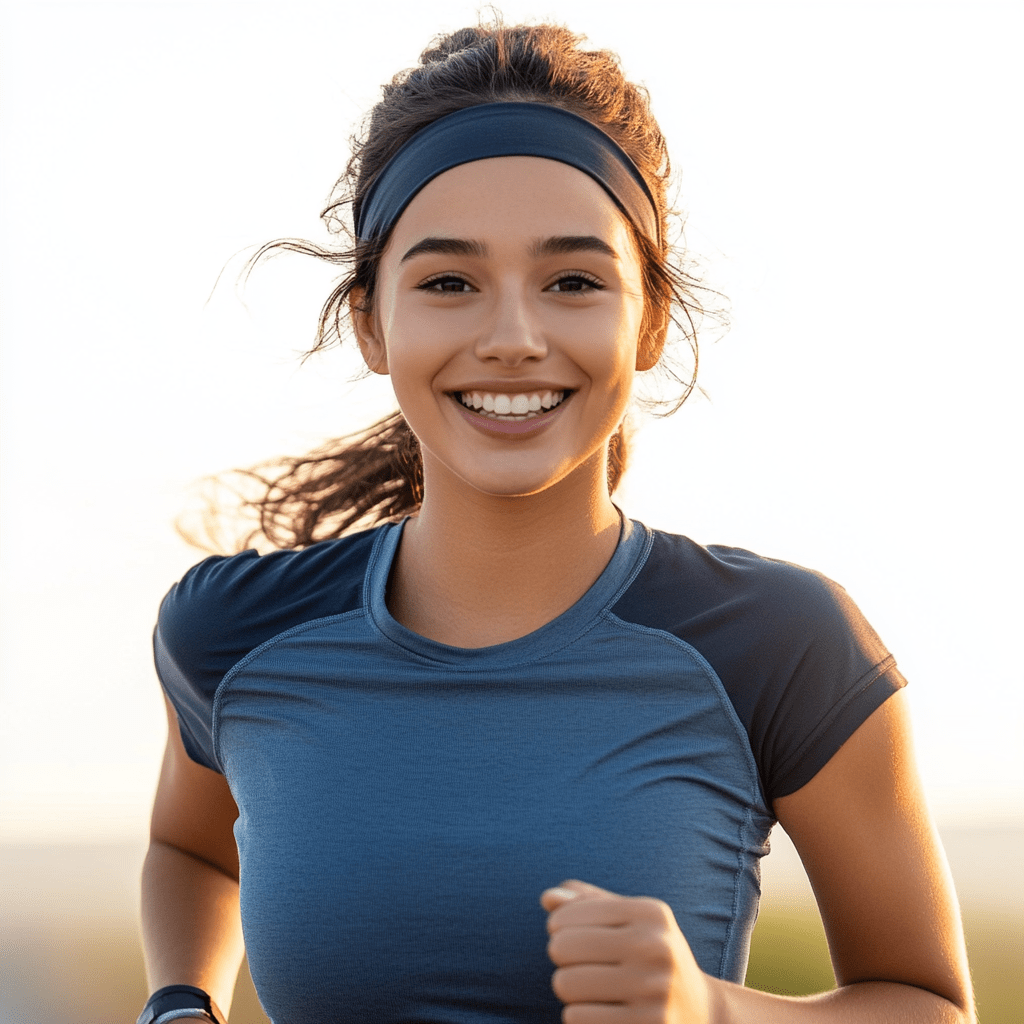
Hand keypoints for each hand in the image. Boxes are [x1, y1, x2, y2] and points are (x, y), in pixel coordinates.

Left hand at [541, 880, 711, 1023]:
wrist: (702, 1012)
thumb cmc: (651, 956)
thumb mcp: (630, 920)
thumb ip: (586, 902)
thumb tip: (547, 898)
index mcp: (650, 913)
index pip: (566, 915)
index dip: (559, 929)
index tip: (574, 936)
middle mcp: (656, 947)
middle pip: (561, 947)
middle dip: (562, 959)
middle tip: (582, 965)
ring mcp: (653, 991)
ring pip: (565, 984)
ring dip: (569, 990)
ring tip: (592, 989)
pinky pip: (576, 1018)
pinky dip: (579, 1015)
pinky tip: (604, 1012)